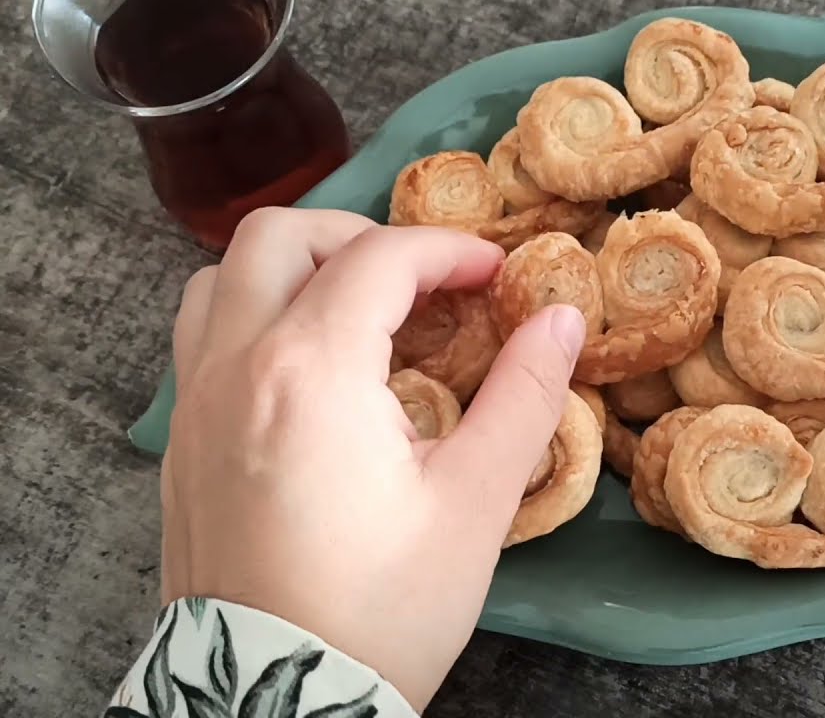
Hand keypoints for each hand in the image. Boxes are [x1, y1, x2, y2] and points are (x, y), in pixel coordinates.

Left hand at [161, 207, 585, 711]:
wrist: (276, 701)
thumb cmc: (382, 608)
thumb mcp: (475, 503)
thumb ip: (523, 396)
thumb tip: (562, 318)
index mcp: (310, 373)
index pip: (379, 260)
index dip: (449, 251)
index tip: (498, 276)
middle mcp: (234, 367)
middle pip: (280, 237)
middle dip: (361, 237)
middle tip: (422, 282)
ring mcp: (193, 403)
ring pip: (222, 278)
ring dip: (295, 269)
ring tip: (359, 312)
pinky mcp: (180, 444)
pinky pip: (203, 337)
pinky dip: (256, 316)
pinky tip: (310, 372)